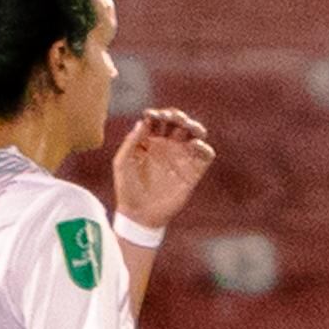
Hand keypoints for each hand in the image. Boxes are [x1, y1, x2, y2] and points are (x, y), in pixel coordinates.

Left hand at [110, 109, 215, 232]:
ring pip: (195, 134)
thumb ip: (131, 141)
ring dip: (195, 126)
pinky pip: (205, 155)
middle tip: (173, 116)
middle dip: (177, 115)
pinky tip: (196, 144)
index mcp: (150, 141)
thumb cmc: (127, 188)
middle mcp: (168, 146)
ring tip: (189, 125)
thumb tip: (143, 121)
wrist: (139, 214)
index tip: (152, 115)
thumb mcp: (122, 162)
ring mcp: (181, 158)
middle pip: (178, 123)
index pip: (159, 120)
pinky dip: (204, 147)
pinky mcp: (193, 172)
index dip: (157, 114)